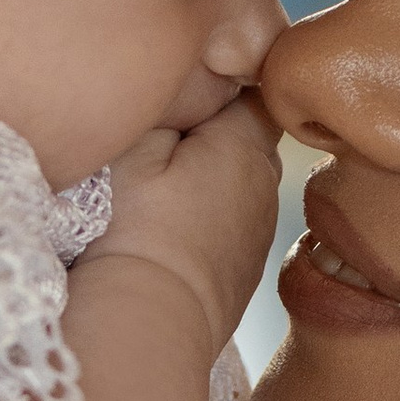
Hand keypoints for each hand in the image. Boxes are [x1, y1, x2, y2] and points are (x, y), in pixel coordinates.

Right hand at [91, 92, 282, 355]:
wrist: (149, 326)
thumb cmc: (133, 231)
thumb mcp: (136, 145)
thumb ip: (170, 100)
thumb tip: (189, 74)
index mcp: (247, 143)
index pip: (251, 86)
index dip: (215, 79)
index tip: (177, 91)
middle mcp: (266, 184)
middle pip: (244, 134)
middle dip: (210, 131)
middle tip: (156, 143)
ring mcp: (258, 232)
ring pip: (236, 181)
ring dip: (207, 178)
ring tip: (156, 192)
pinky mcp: (242, 271)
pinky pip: (228, 223)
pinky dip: (205, 219)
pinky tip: (167, 233)